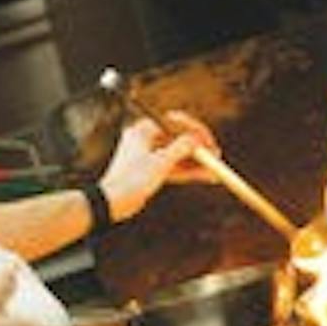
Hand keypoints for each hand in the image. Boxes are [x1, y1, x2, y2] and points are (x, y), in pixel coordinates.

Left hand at [98, 110, 219, 221]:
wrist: (110, 203)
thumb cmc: (131, 180)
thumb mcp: (160, 163)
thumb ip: (181, 148)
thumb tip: (196, 138)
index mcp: (144, 129)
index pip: (176, 122)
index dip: (195, 131)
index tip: (209, 142)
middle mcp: (146, 139)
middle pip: (179, 139)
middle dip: (199, 149)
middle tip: (216, 156)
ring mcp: (148, 155)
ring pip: (178, 155)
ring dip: (196, 163)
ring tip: (215, 171)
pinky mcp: (150, 170)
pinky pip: (173, 167)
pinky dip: (187, 172)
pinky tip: (205, 177)